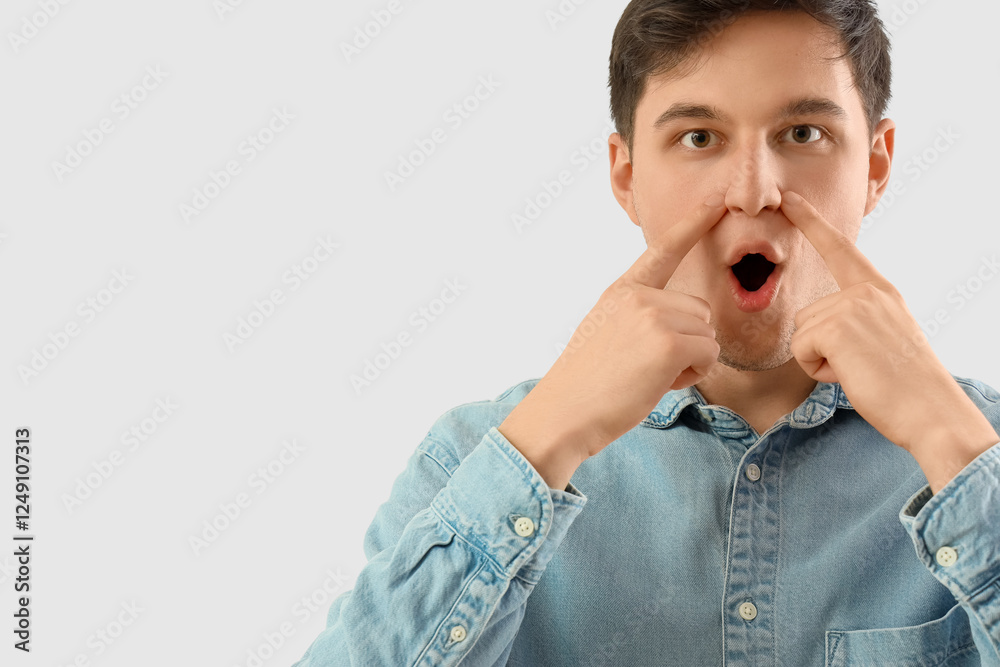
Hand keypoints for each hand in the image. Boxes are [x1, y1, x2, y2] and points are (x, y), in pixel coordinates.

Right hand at [498, 195, 725, 484]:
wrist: (563, 413)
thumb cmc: (587, 385)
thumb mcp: (606, 333)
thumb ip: (640, 316)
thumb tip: (687, 321)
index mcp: (621, 290)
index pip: (662, 250)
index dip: (692, 223)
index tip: (716, 200)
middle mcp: (637, 295)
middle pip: (699, 309)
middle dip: (687, 341)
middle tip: (649, 366)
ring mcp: (652, 315)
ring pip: (707, 333)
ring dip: (690, 361)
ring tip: (650, 376)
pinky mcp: (667, 342)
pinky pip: (708, 355)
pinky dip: (692, 375)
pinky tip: (658, 384)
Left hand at [781, 190, 994, 456]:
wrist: (932, 412)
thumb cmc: (906, 386)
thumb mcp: (885, 337)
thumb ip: (858, 318)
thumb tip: (824, 324)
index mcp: (879, 291)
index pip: (840, 249)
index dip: (811, 222)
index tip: (789, 198)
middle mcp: (866, 292)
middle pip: (806, 314)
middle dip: (821, 348)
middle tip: (862, 365)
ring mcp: (852, 306)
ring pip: (801, 333)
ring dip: (820, 360)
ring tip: (859, 370)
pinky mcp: (836, 327)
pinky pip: (801, 349)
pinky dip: (818, 370)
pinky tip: (851, 375)